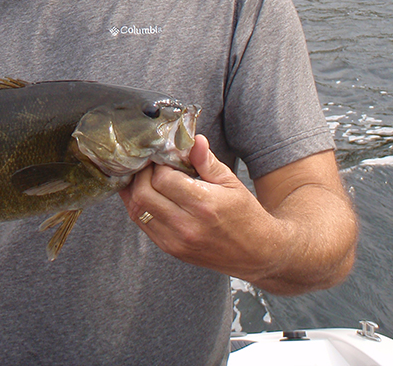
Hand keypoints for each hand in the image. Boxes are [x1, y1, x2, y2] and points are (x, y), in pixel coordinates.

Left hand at [119, 136, 356, 292]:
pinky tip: (145, 194)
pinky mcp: (171, 250)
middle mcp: (186, 226)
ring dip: (134, 190)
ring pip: (137, 211)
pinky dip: (139, 206)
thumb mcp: (231, 182)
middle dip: (141, 174)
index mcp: (204, 205)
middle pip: (143, 194)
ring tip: (143, 176)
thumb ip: (207, 161)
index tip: (163, 156)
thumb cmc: (246, 214)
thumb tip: (193, 139)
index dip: (158, 163)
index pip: (163, 178)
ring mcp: (176, 241)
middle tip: (149, 164)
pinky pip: (143, 224)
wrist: (258, 253)